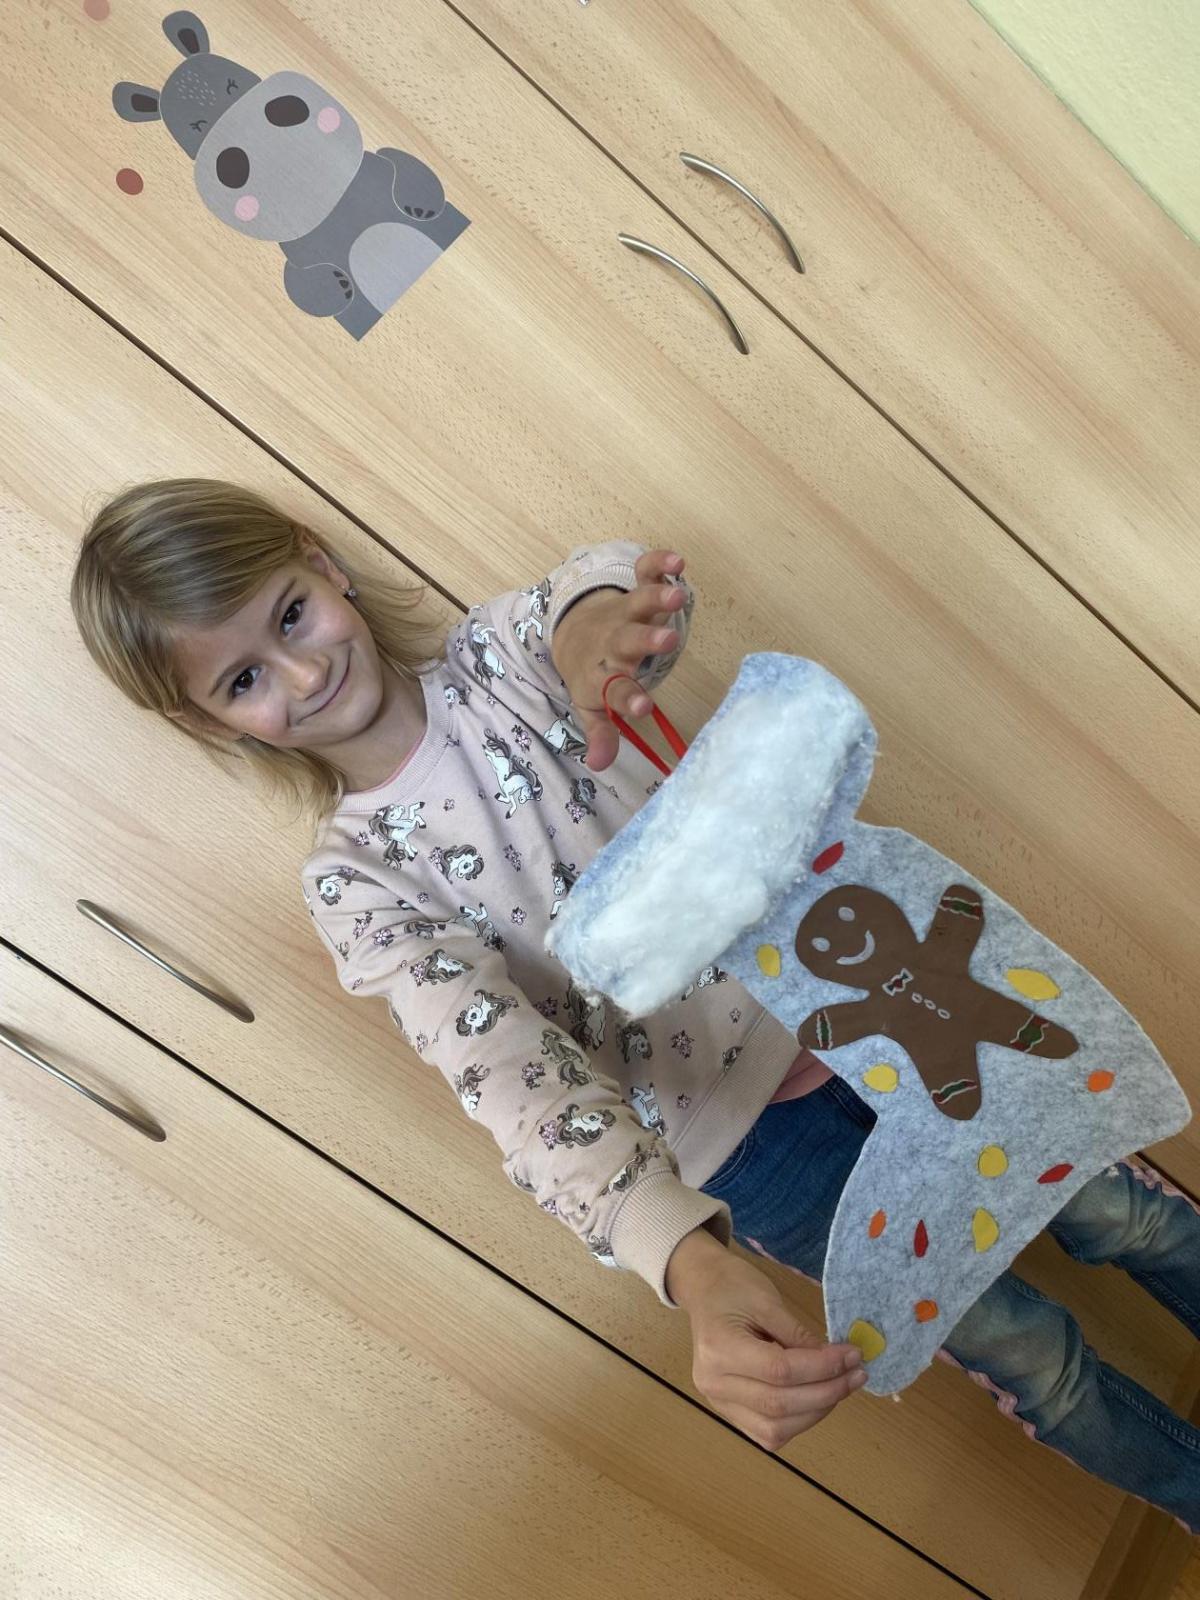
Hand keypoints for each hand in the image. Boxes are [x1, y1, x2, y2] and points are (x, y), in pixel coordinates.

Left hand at [550, 549, 687, 770]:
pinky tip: (679, 562)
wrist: (572, 633)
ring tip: (677, 595)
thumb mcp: (591, 706)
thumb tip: (599, 765)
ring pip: (639, 603)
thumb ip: (600, 732)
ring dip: (657, 597)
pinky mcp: (635, 591)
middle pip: (629, 640)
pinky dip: (659, 564)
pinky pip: (646, 573)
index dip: (627, 699)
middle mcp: (614, 642)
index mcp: (603, 674)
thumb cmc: (592, 675)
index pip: (615, 689)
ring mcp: (625, 614)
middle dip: (647, 640)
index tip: (642, 709)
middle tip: (668, 641)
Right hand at [670, 1235, 866, 1451]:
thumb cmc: (733, 1286)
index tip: (852, 1355)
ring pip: (774, 1430)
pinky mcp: (728, 1411)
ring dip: (815, 1413)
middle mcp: (714, 1383)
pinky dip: (797, 1423)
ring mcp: (718, 1402)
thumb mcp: (768, 1300)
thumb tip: (837, 1362)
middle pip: (778, 1405)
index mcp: (719, 1348)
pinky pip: (767, 1433)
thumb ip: (800, 1335)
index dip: (822, 1367)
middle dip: (826, 1392)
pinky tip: (817, 1400)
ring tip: (840, 1387)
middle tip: (856, 1373)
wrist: (703, 1289)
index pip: (779, 1370)